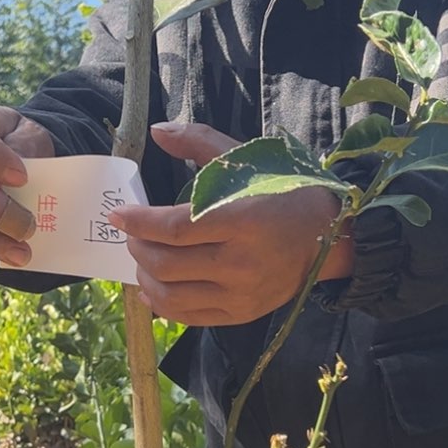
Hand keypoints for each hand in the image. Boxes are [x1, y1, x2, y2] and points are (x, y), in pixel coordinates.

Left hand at [109, 122, 352, 325]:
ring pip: (171, 295)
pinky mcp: (240, 314)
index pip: (175, 229)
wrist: (327, 236)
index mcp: (242, 220)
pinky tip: (152, 287)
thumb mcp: (246, 159)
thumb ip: (198, 142)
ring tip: (141, 259)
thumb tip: (156, 131)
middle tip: (132, 235)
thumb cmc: (283, 191)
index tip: (119, 216)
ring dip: (144, 276)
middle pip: (166, 264)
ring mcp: (240, 294)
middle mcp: (240, 264)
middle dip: (137, 248)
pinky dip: (162, 303)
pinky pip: (188, 317)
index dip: (139, 223)